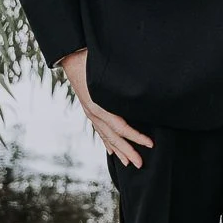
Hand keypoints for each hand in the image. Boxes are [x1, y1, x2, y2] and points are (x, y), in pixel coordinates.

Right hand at [60, 48, 153, 167]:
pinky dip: (107, 141)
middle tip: (140, 164)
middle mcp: (94, 113)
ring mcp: (90, 113)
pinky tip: (111, 150)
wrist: (72, 57)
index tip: (150, 144)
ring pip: (106, 136)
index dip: (136, 137)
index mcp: (100, 107)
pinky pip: (99, 130)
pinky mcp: (89, 110)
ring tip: (128, 162)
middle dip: (128, 151)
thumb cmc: (93, 63)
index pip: (121, 128)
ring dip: (118, 150)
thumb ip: (123, 88)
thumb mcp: (108, 76)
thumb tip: (142, 93)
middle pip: (113, 137)